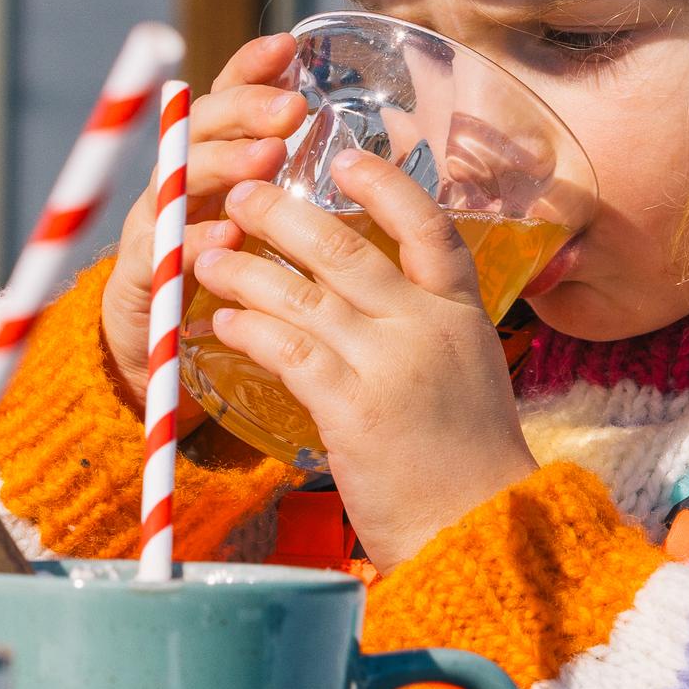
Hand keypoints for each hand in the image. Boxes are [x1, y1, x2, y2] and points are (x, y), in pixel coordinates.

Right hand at [100, 34, 302, 395]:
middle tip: (292, 110)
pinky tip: (225, 237)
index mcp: (210, 162)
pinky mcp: (140, 272)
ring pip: (179, 176)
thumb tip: (354, 147)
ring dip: (224, 164)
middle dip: (245, 111)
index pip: (226, 99)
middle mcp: (177, 181)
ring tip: (268, 159)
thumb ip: (283, 185)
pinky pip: (161, 247)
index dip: (251, 69)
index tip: (287, 45)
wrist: (150, 344)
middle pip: (199, 127)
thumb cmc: (222, 277)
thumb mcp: (257, 223)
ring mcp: (154, 223)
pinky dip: (194, 240)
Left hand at [193, 149, 534, 565]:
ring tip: (206, 259)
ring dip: (245, 270)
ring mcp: (390, 365)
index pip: (430, 227)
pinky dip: (249, 328)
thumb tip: (376, 293)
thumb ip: (430, 328)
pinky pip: (286, 349)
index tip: (345, 159)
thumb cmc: (468, 460)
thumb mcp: (468, 373)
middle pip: (344, 248)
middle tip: (242, 194)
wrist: (482, 529)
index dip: (385, 187)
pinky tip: (221, 323)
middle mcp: (428, 328)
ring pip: (302, 293)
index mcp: (463, 314)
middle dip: (281, 215)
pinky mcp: (352, 409)